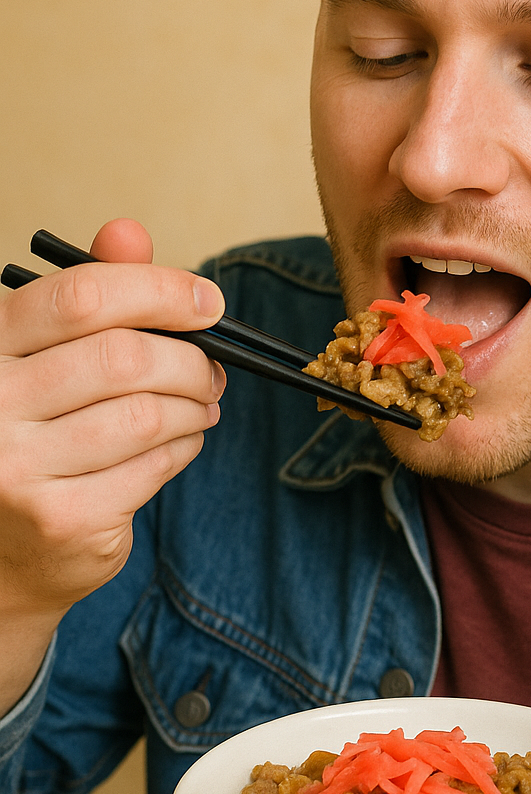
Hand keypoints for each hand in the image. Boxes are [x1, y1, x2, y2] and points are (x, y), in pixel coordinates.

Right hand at [0, 219, 225, 712]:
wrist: (1, 551)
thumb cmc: (30, 433)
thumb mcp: (42, 357)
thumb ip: (85, 297)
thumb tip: (128, 231)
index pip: (79, 298)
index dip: (158, 290)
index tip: (207, 301)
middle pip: (125, 358)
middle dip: (190, 360)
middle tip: (212, 369)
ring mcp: (20, 469)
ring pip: (149, 415)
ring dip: (194, 406)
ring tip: (201, 404)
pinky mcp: (63, 519)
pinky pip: (156, 465)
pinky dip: (184, 447)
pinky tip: (179, 442)